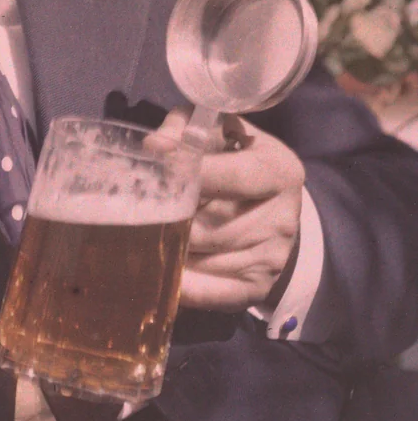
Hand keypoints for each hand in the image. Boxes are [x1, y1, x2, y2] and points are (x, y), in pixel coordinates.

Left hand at [156, 107, 303, 312]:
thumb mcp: (221, 133)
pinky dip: (180, 283)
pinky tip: (158, 271)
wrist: (274, 211)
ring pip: (201, 253)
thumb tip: (154, 147)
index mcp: (278, 171)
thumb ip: (186, 129)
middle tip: (138, 207)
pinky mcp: (258, 287)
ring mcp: (272, 256)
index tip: (156, 170)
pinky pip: (209, 291)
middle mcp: (282, 217)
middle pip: (207, 221)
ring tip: (143, 231)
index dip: (187, 173)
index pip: (229, 175)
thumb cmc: (237, 161)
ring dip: (167, 245)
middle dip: (169, 214)